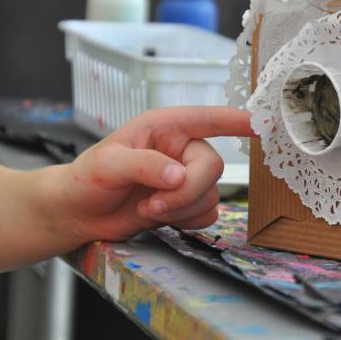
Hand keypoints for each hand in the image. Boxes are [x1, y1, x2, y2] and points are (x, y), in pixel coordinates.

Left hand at [44, 106, 252, 242]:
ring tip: (148, 209)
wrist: (77, 214)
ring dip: (181, 209)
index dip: (237, 121)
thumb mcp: (108, 164)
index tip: (262, 124)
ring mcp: (185, 176)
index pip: (209, 119)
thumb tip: (178, 176)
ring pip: (211, 193)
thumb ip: (145, 166)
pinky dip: (186, 220)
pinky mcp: (185, 202)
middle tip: (154, 204)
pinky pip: (208, 213)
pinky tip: (159, 217)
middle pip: (213, 166)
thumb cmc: (86, 178)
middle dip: (186, 191)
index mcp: (165, 127)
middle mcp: (181, 149)